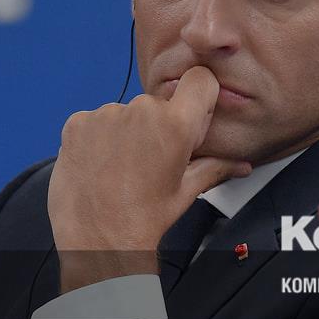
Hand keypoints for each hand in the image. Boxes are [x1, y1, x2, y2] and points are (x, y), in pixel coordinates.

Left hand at [48, 66, 251, 292]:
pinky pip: (96, 120)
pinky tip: (102, 163)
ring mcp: (105, 115)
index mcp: (176, 126)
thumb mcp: (187, 191)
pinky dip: (99, 136)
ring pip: (127, 112)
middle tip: (153, 158)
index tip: (193, 113)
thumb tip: (241, 165)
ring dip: (128, 131)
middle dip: (160, 123)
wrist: (96, 240)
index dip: (199, 96)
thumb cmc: (142, 219)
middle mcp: (141, 112)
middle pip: (160, 101)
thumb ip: (217, 167)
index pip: (201, 78)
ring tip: (123, 165)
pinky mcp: (77, 123)